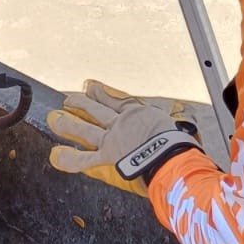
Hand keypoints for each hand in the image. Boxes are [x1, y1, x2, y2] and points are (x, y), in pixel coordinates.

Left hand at [47, 79, 199, 195]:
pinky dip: (70, 158)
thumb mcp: (179, 126)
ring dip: (68, 124)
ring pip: (85, 129)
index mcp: (137, 113)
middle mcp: (121, 123)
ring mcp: (112, 139)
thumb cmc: (179, 142)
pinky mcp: (109, 155)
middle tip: (68, 99)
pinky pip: (85, 158)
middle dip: (81, 104)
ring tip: (54, 118)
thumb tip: (189, 133)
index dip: (101, 92)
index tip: (91, 85)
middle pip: (96, 110)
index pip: (115, 100)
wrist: (171, 152)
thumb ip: (177, 126)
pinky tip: (56, 157)